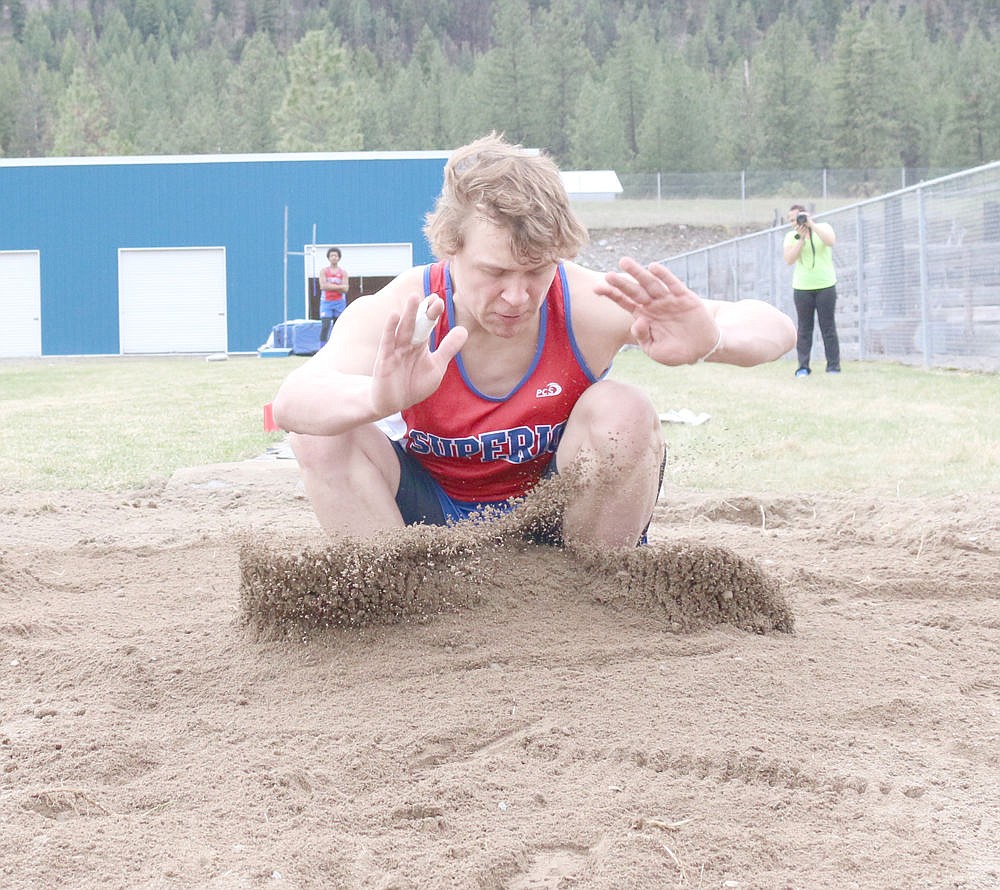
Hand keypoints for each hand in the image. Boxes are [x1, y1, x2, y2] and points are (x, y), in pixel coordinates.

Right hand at [370, 292, 467, 415]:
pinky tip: (394, 315)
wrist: (393, 403)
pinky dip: (390, 329)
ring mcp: (395, 350)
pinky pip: (388, 342)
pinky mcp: (385, 359)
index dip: (433, 313)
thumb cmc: (414, 384)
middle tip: (435, 299)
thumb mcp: (436, 366)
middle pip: (417, 324)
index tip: (439, 300)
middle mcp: (408, 343)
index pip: (427, 324)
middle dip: (424, 311)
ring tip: (414, 297)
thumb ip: (448, 348)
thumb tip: (464, 330)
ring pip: (403, 329)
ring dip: (409, 314)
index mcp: (420, 344)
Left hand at [596, 258, 719, 364]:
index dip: (611, 294)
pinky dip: (664, 275)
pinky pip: (673, 284)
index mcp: (643, 316)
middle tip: (608, 275)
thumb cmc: (676, 351)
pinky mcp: (684, 297)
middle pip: (634, 291)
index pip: (624, 302)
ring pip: (650, 284)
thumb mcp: (654, 350)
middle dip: (621, 283)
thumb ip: (642, 336)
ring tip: (624, 262)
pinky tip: (653, 267)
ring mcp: (668, 300)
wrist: (702, 349)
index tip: (596, 288)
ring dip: (638, 273)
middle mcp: (653, 305)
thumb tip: (638, 320)